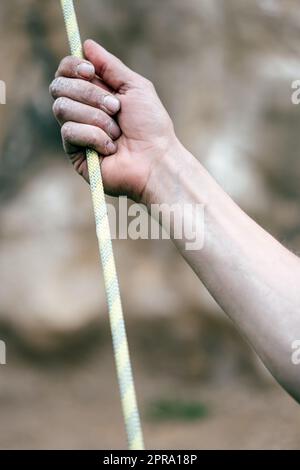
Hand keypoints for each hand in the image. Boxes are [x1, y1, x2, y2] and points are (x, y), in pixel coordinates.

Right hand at [50, 39, 176, 201]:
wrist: (155, 161)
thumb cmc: (151, 126)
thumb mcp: (135, 87)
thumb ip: (110, 66)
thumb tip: (86, 44)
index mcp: (94, 93)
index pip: (65, 72)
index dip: (71, 66)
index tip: (90, 71)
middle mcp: (82, 110)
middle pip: (58, 86)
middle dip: (89, 94)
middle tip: (116, 107)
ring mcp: (76, 132)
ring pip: (62, 108)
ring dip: (96, 117)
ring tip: (117, 131)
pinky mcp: (74, 153)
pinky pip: (69, 131)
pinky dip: (94, 136)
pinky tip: (110, 148)